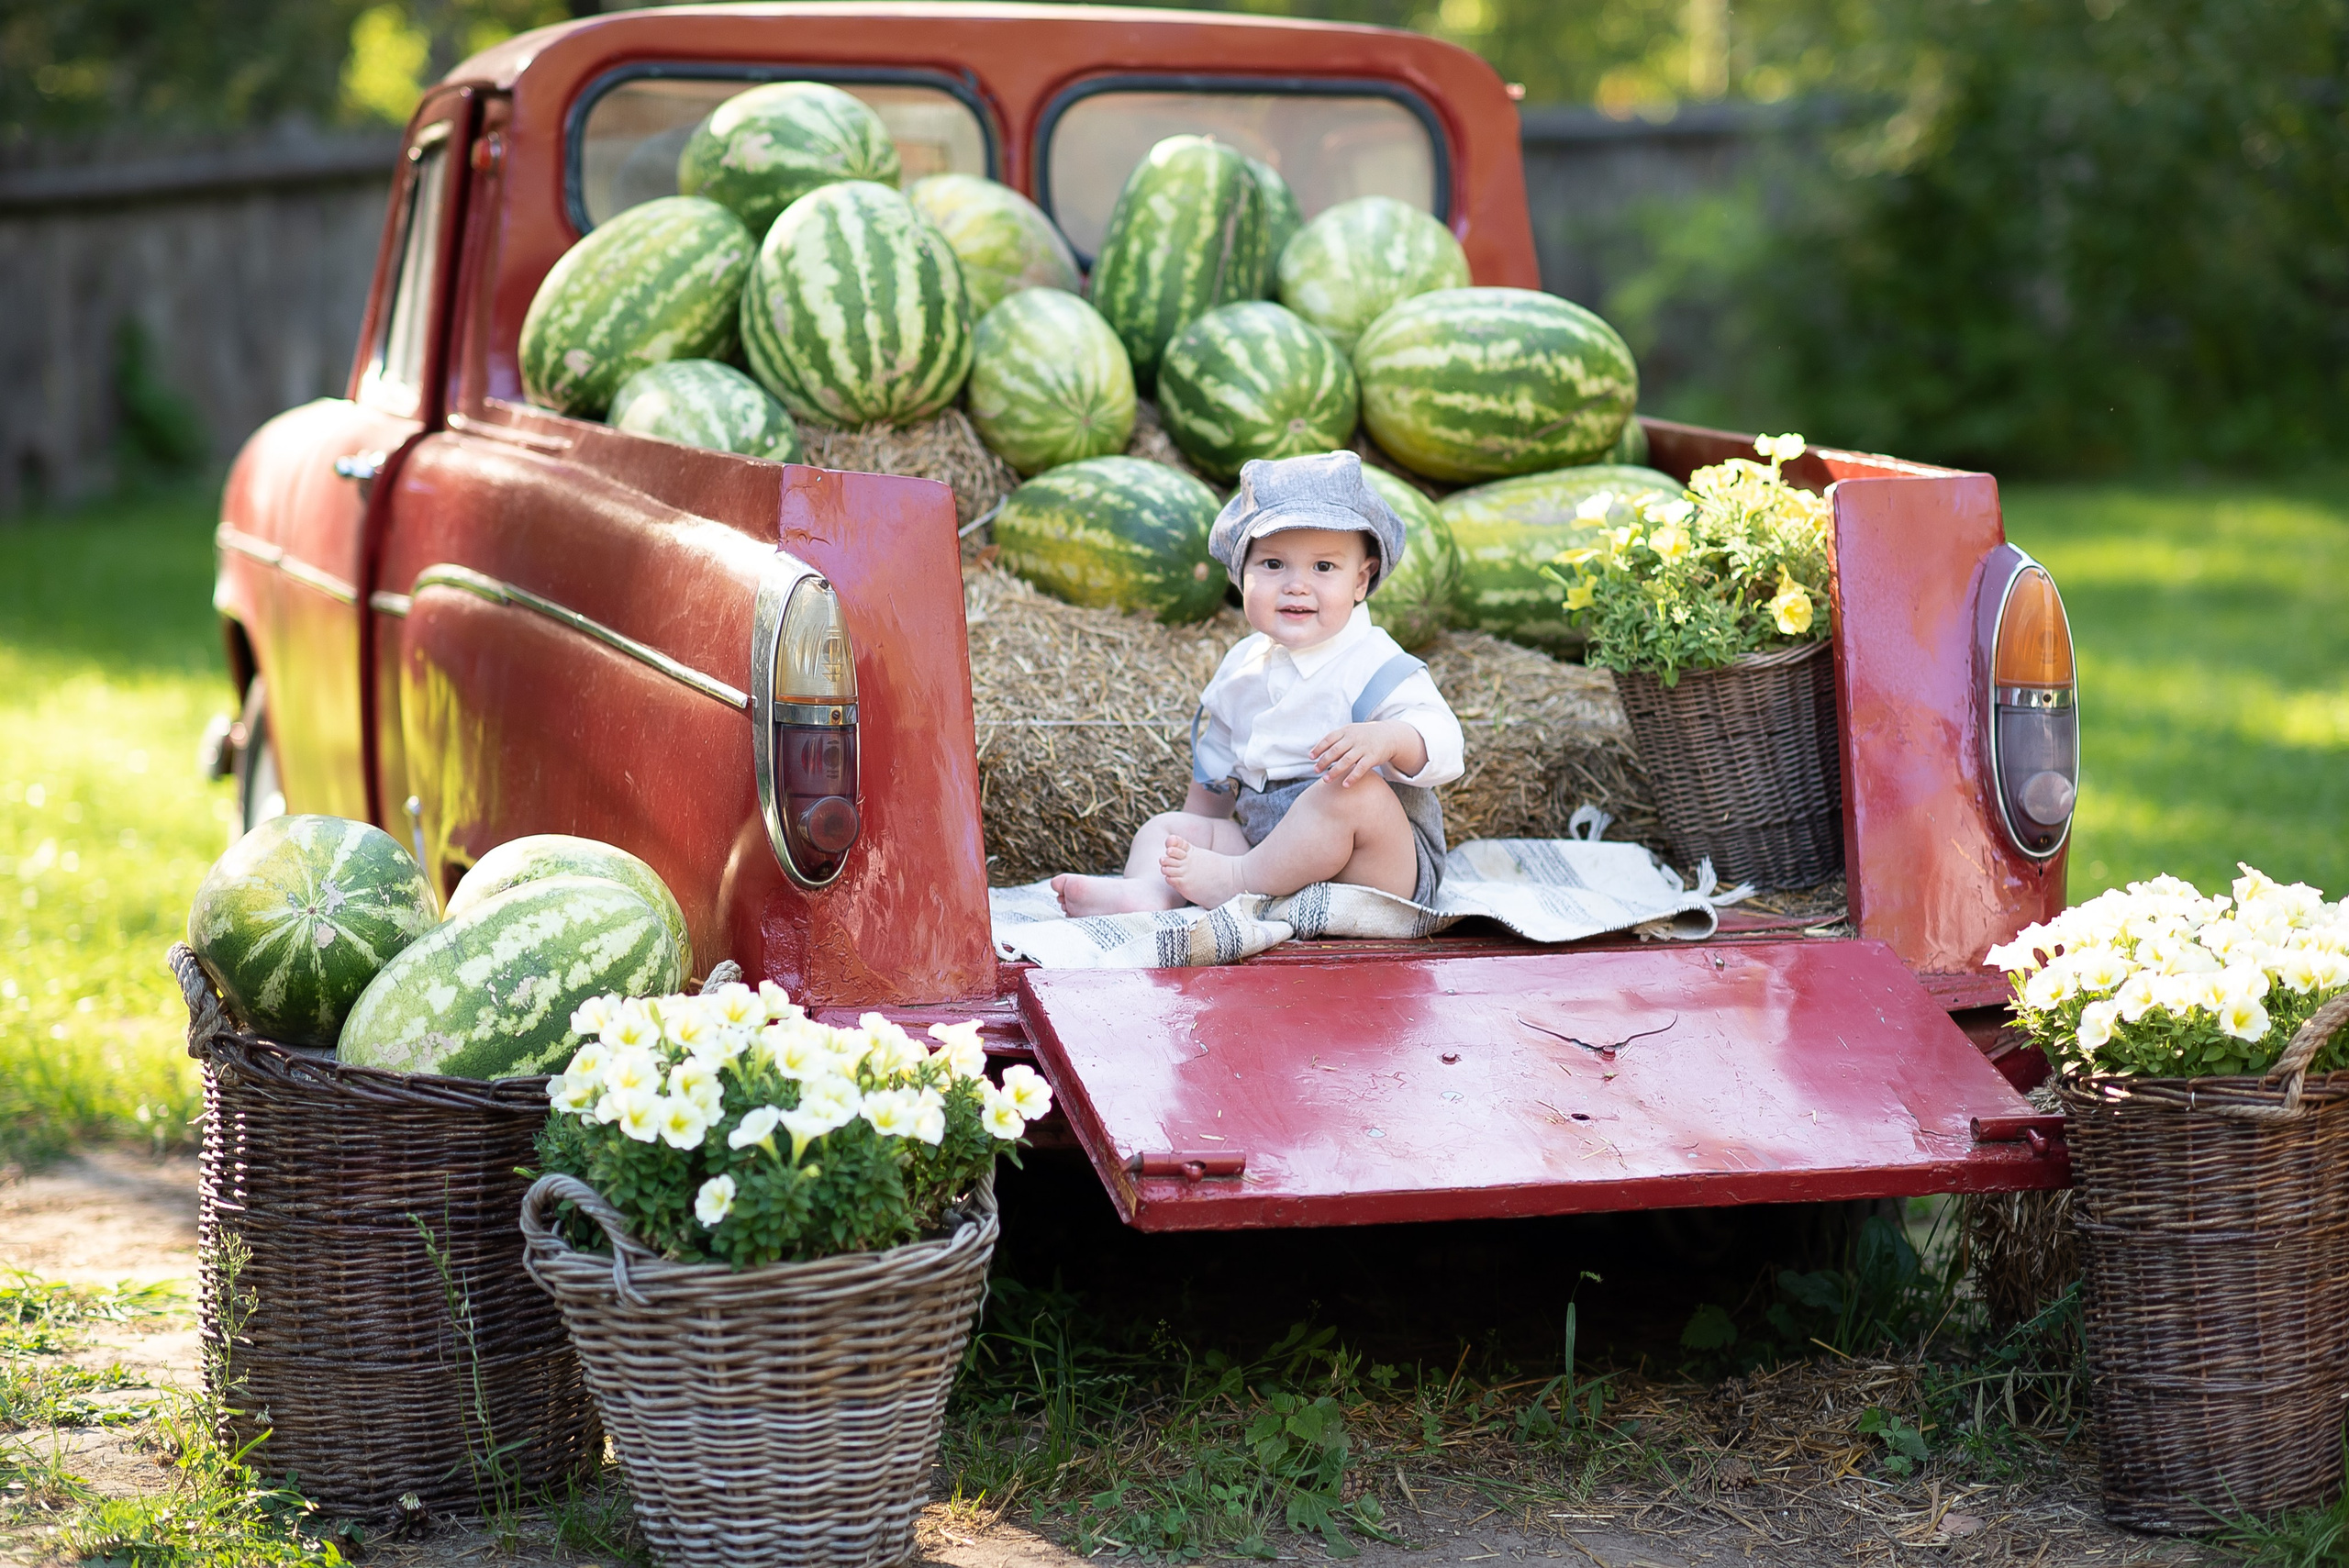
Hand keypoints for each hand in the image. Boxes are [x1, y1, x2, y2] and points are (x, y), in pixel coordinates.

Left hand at [1309, 721, 1426, 786]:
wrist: (1389, 735)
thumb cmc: (1364, 736)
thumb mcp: (1351, 733)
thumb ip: (1337, 741)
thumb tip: (1319, 754)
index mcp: (1346, 731)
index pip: (1329, 739)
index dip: (1319, 748)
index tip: (1311, 757)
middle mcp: (1354, 738)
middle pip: (1335, 751)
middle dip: (1324, 761)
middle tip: (1315, 770)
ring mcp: (1363, 747)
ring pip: (1346, 761)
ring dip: (1334, 771)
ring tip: (1325, 780)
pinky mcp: (1372, 757)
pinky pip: (1360, 769)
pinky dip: (1352, 777)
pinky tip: (1345, 785)